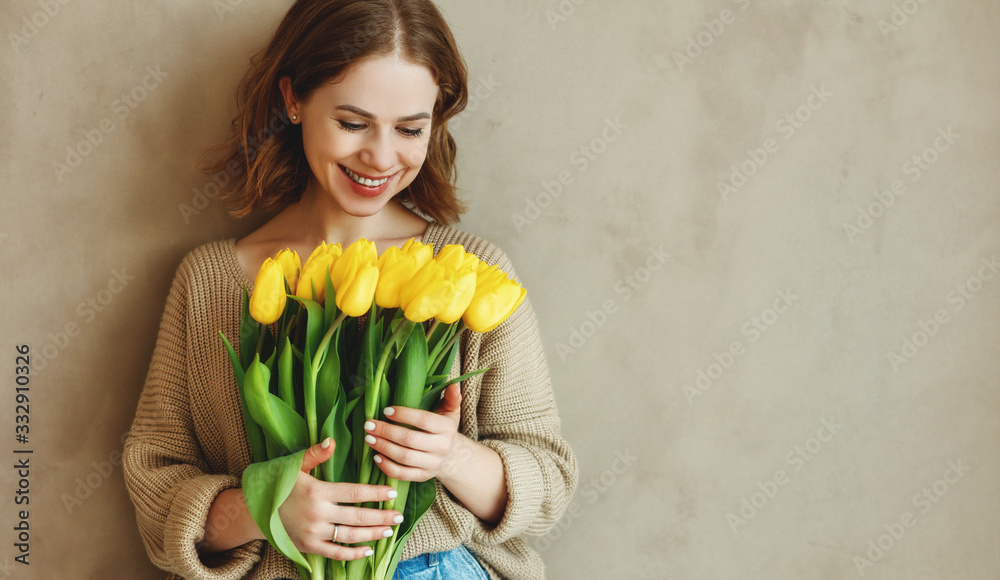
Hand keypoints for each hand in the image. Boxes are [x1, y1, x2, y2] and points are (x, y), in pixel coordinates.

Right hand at [276, 438, 402, 559]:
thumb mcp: (295, 465)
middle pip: (358, 516)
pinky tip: (368, 549)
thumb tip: (331, 440)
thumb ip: (315, 453)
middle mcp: (318, 514)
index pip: (355, 492)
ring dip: (373, 534)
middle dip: (382, 516)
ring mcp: (314, 533)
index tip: (392, 492)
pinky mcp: (309, 547)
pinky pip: (335, 553)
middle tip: (399, 515)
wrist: (256, 510)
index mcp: (318, 492)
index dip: (375, 493)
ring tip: (389, 529)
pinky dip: (353, 554)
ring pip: (350, 536)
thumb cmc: (279, 484)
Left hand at [364, 383, 463, 483]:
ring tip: (369, 438)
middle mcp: (441, 447)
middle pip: (410, 440)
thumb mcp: (450, 411)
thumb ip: (451, 398)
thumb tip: (453, 386)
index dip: (404, 415)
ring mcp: (432, 464)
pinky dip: (387, 467)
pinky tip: (375, 457)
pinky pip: (403, 475)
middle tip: (369, 425)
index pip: (424, 420)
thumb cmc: (444, 428)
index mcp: (447, 428)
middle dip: (387, 432)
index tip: (386, 410)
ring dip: (384, 447)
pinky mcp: (423, 476)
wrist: (452, 456)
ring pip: (404, 457)